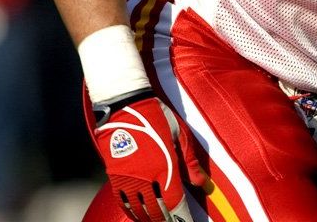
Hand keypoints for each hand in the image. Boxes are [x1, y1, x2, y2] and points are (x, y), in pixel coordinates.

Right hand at [86, 89, 207, 221]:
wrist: (125, 105)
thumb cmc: (157, 116)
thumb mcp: (180, 134)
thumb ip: (190, 162)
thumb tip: (201, 183)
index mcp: (164, 167)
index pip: (173, 201)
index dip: (179, 216)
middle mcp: (145, 176)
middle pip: (155, 209)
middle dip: (163, 220)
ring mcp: (128, 176)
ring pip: (138, 208)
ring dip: (147, 217)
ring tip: (155, 220)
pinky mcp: (115, 174)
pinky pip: (122, 200)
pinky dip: (131, 210)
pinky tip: (136, 213)